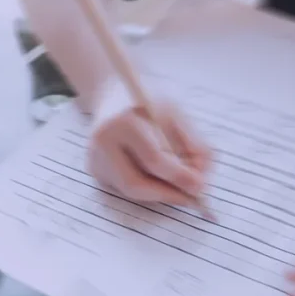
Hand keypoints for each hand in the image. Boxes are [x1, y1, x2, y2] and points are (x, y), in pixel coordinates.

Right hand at [88, 79, 210, 204]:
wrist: (112, 96)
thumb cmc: (149, 103)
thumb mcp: (176, 114)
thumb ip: (194, 145)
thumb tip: (199, 184)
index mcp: (122, 122)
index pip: (152, 159)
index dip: (179, 177)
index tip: (200, 187)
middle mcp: (101, 143)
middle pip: (135, 184)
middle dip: (167, 195)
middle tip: (191, 199)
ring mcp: (94, 159)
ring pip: (130, 191)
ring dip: (159, 193)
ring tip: (179, 188)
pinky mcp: (94, 170)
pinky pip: (125, 188)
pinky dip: (147, 188)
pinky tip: (158, 178)